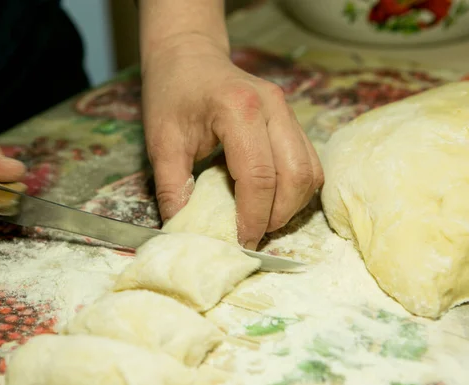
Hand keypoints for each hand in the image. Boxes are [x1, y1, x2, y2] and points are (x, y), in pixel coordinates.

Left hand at [142, 36, 323, 249]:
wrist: (188, 56)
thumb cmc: (171, 93)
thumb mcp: (161, 142)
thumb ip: (173, 188)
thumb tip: (184, 232)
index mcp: (239, 109)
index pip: (259, 176)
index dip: (253, 217)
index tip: (240, 242)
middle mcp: (273, 107)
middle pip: (296, 176)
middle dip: (278, 216)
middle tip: (252, 235)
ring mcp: (287, 110)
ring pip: (310, 170)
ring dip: (291, 205)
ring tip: (262, 221)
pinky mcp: (291, 117)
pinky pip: (308, 161)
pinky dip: (296, 188)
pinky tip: (272, 199)